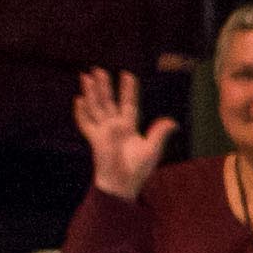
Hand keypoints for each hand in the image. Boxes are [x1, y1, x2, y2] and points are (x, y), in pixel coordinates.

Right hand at [71, 67, 174, 199]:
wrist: (124, 183)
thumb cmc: (138, 168)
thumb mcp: (152, 149)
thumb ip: (159, 133)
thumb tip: (173, 122)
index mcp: (129, 127)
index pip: (128, 103)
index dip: (128, 90)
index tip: (128, 75)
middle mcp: (114, 126)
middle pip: (108, 101)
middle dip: (104, 86)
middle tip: (98, 70)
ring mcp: (103, 131)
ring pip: (95, 107)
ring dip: (90, 92)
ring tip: (85, 77)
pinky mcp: (95, 139)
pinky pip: (85, 123)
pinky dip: (81, 112)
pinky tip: (79, 100)